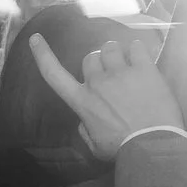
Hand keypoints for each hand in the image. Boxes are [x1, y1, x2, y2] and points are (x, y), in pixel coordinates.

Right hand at [29, 34, 185, 160]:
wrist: (152, 145)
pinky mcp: (144, 69)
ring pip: (111, 48)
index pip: (53, 74)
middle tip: (112, 72)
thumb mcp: (94, 145)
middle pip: (91, 57)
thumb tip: (85, 120)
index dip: (42, 55)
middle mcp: (97, 82)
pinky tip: (140, 56)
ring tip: (126, 62)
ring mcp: (121, 73)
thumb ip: (85, 129)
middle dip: (99, 62)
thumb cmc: (122, 148)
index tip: (35, 38)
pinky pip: (136, 47)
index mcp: (81, 100)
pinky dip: (136, 48)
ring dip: (116, 52)